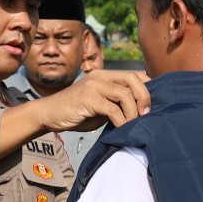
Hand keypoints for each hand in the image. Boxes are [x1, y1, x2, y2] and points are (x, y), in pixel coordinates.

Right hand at [37, 70, 151, 131]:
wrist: (49, 114)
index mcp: (105, 75)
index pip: (134, 74)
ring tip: (133, 124)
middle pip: (132, 79)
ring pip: (125, 94)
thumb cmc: (77, 112)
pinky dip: (121, 120)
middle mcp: (100, 76)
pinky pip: (113, 109)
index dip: (148, 87)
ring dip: (133, 112)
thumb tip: (142, 111)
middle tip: (146, 114)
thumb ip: (117, 103)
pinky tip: (121, 127)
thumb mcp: (101, 105)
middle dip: (145, 97)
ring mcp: (94, 86)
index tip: (152, 104)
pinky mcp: (88, 98)